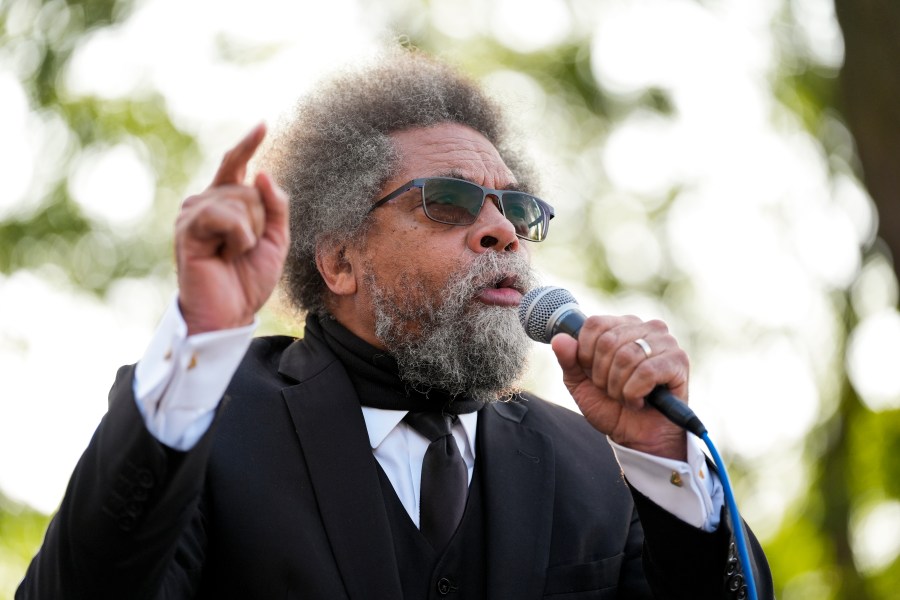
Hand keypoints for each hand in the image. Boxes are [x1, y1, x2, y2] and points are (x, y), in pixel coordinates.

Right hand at [175, 124, 289, 334]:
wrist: (229, 313)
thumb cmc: (247, 279)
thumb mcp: (276, 239)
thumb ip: (275, 205)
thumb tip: (261, 172)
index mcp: (225, 203)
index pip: (236, 165)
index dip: (248, 145)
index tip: (263, 124)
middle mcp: (205, 201)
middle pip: (249, 189)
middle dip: (261, 222)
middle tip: (245, 250)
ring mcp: (193, 212)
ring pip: (241, 200)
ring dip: (250, 232)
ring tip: (233, 254)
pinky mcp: (189, 228)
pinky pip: (227, 216)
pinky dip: (239, 237)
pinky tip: (226, 254)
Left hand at [551, 316, 689, 459]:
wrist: (638, 436)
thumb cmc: (611, 406)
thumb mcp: (580, 384)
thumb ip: (569, 360)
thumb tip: (559, 339)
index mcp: (621, 326)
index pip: (594, 324)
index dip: (586, 354)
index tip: (593, 374)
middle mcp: (645, 327)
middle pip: (608, 341)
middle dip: (602, 375)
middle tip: (612, 390)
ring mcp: (665, 342)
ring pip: (626, 356)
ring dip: (618, 387)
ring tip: (626, 396)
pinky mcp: (678, 360)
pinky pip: (646, 372)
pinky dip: (634, 393)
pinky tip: (640, 401)